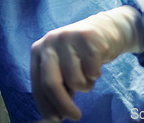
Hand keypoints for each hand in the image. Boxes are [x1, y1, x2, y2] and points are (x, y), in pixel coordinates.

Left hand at [30, 6, 143, 120]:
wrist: (105, 30)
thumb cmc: (81, 55)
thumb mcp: (63, 68)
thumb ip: (57, 88)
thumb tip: (53, 118)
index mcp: (39, 50)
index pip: (38, 85)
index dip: (46, 106)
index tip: (56, 121)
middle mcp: (49, 41)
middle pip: (51, 82)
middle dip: (63, 104)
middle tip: (75, 117)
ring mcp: (67, 37)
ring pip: (75, 79)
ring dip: (85, 84)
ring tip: (88, 73)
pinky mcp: (87, 37)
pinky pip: (92, 71)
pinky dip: (96, 74)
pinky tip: (96, 63)